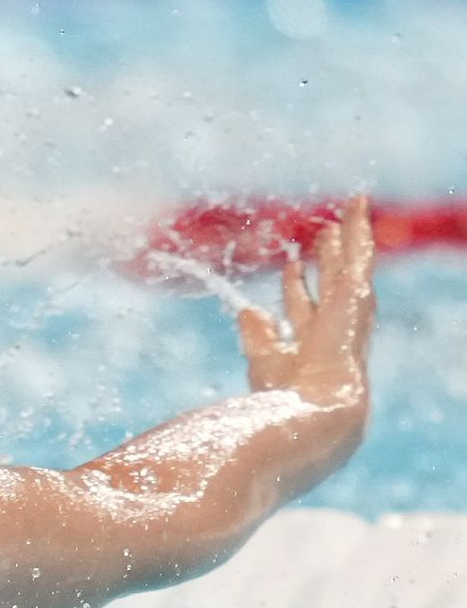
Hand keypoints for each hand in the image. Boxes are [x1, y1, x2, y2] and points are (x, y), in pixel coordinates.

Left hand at [237, 193, 375, 410]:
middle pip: (329, 283)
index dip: (295, 286)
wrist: (314, 404)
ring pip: (348, 265)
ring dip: (346, 239)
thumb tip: (248, 311)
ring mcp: (348, 310)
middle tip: (322, 235)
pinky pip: (359, 252)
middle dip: (326, 259)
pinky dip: (358, 226)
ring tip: (346, 214)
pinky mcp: (356, 293)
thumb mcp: (264, 360)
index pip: (302, 308)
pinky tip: (357, 204)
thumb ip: (258, 336)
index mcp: (312, 346)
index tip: (290, 266)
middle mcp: (334, 327)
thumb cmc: (286, 395)